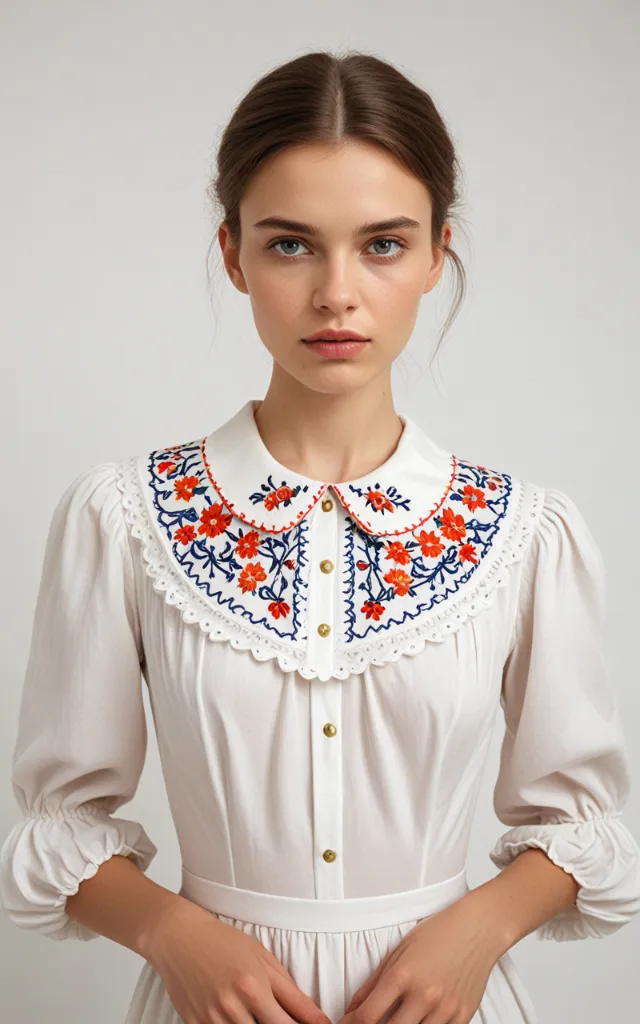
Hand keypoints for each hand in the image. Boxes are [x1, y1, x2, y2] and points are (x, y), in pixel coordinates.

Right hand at [144, 896, 331, 1023]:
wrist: (179, 938)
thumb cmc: (223, 943)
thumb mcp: (263, 959)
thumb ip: (290, 992)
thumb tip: (315, 1018)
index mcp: (254, 986)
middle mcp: (233, 1006)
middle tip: (281, 1019)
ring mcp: (212, 1019)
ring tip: (256, 1014)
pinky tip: (236, 1018)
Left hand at [338, 893, 503, 1023]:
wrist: (477, 929)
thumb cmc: (437, 934)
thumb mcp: (398, 952)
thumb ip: (372, 984)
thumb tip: (352, 1011)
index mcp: (402, 976)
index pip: (367, 1017)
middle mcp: (424, 996)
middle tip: (372, 1023)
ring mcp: (445, 1010)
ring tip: (398, 1018)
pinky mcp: (463, 1018)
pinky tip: (420, 1019)